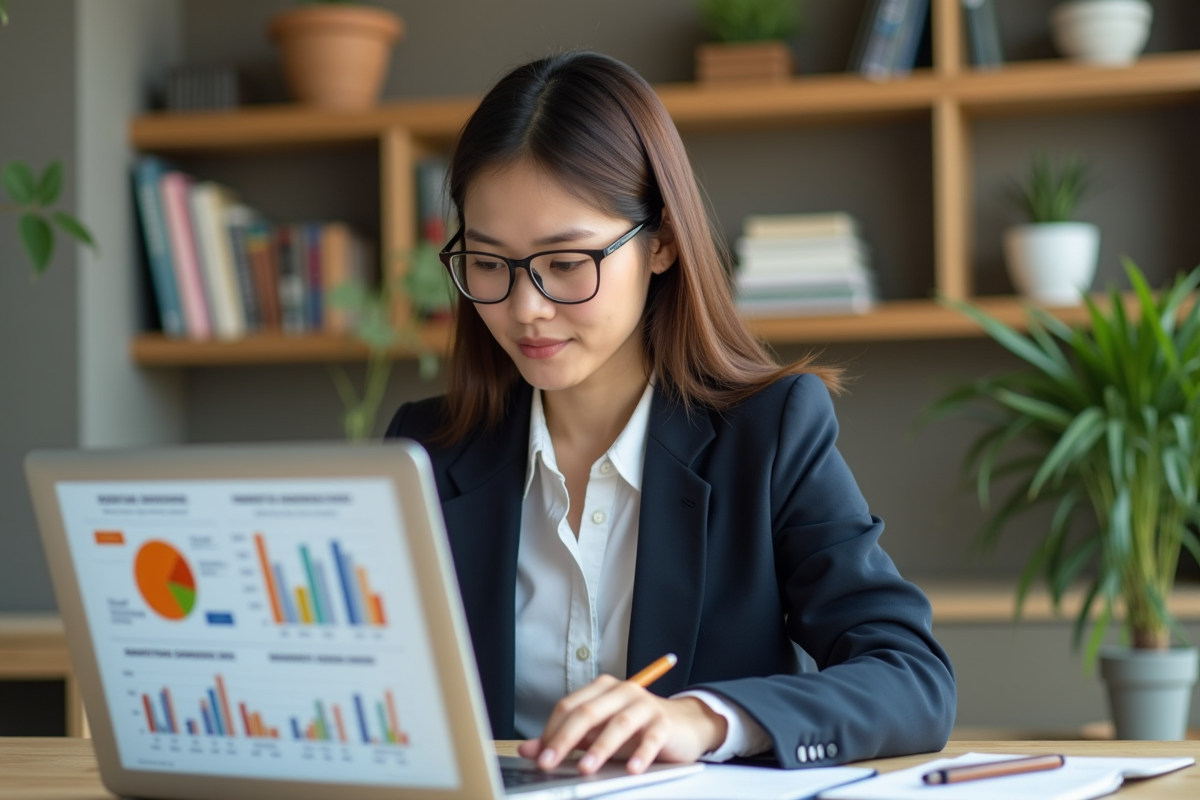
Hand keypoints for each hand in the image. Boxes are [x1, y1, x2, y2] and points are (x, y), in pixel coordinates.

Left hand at [516, 674, 727, 774]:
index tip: (539, 756)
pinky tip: (631, 769)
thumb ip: (567, 738)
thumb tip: (529, 749)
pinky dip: (640, 754)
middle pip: (588, 712)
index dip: (551, 731)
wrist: (684, 725)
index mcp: (601, 689)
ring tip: (585, 769)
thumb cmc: (636, 729)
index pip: (568, 706)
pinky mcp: (664, 722)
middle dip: (565, 739)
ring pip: (618, 724)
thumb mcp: (598, 733)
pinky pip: (651, 738)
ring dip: (600, 749)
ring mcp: (644, 705)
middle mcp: (622, 691)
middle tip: (549, 762)